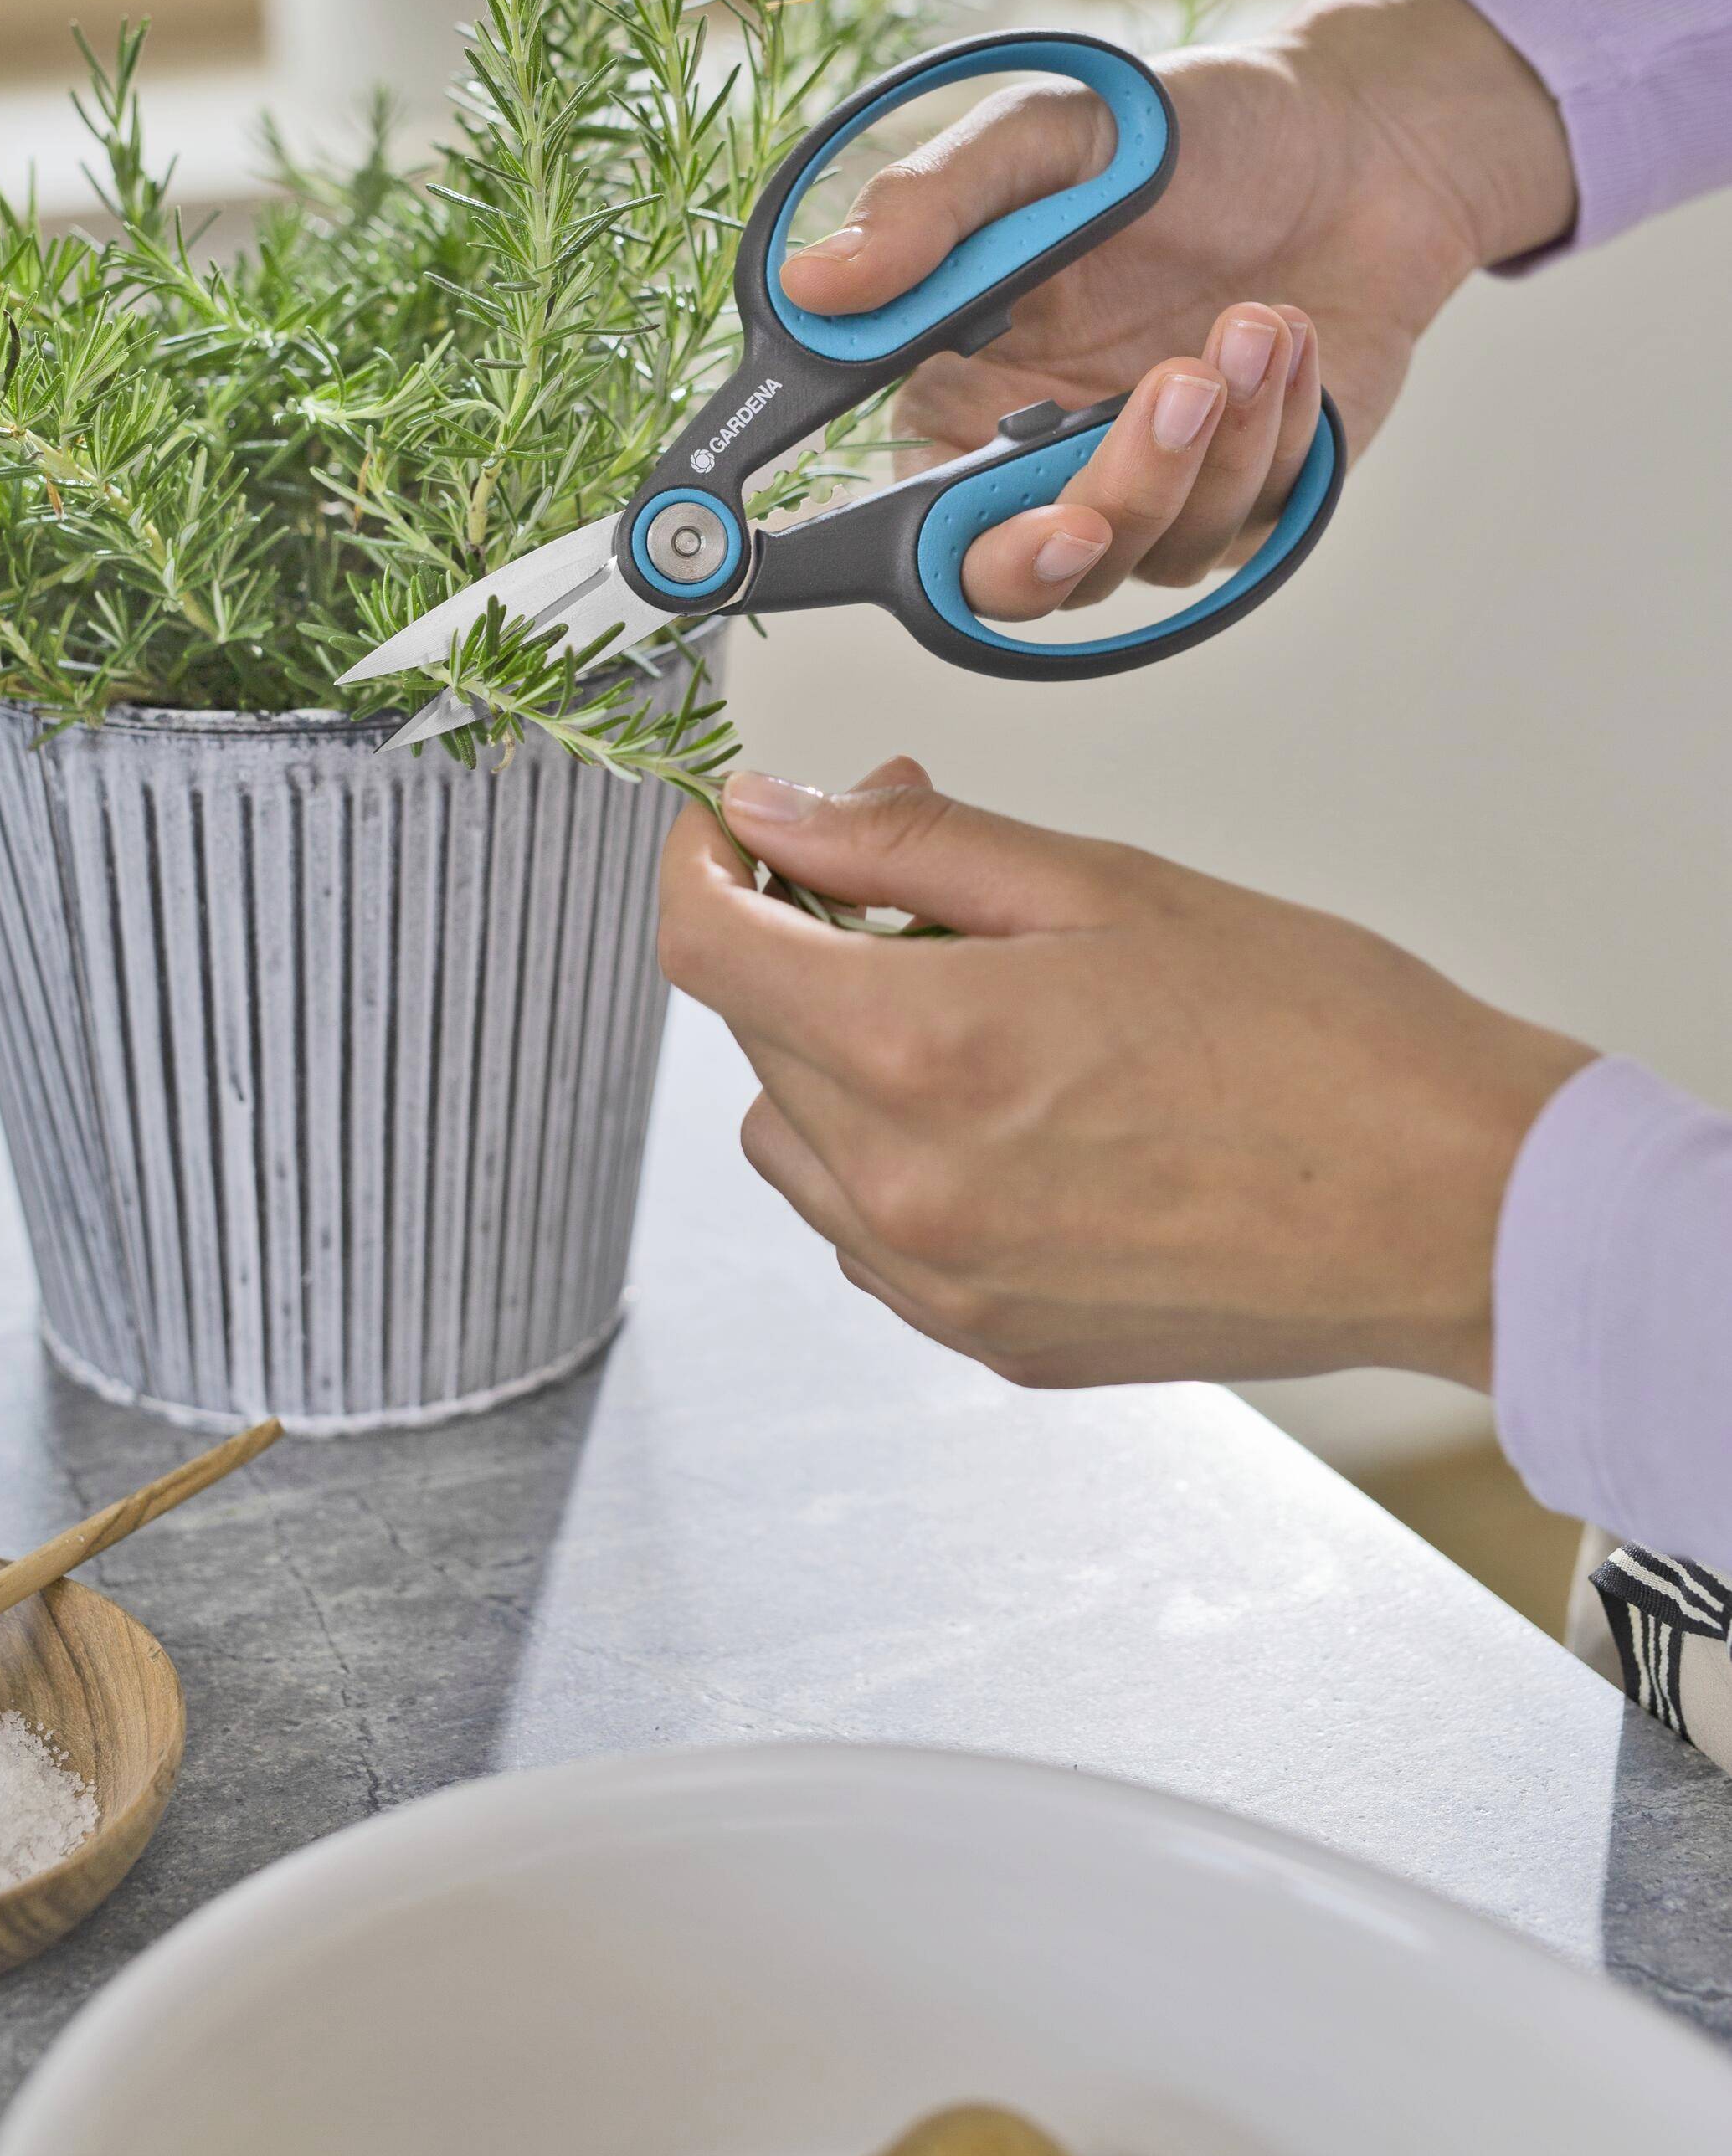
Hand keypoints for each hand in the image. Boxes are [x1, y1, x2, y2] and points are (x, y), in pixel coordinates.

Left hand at [660, 762, 1592, 1389]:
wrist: (1456, 1206)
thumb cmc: (1320, 1036)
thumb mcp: (1102, 884)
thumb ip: (909, 847)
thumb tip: (774, 813)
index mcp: (923, 1052)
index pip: (709, 948)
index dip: (700, 863)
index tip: (728, 825)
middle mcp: (905, 1190)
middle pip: (754, 1036)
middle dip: (804, 938)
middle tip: (920, 884)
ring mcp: (942, 1284)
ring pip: (797, 1139)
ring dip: (839, 1054)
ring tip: (984, 1003)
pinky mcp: (990, 1341)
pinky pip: (869, 1228)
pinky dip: (894, 1152)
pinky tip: (1010, 1105)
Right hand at [780, 0, 1574, 619]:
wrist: (1362, 143)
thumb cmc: (1195, 135)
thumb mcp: (1047, 139)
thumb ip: (928, 213)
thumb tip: (812, 287)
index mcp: (965, 392)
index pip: (925, 525)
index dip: (965, 553)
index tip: (1048, 525)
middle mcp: (1045, 459)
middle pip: (1043, 573)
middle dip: (1117, 499)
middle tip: (1176, 392)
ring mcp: (1150, 488)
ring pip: (1157, 548)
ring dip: (1217, 440)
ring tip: (1254, 317)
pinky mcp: (1247, 497)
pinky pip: (1249, 518)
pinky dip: (1275, 427)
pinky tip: (1288, 335)